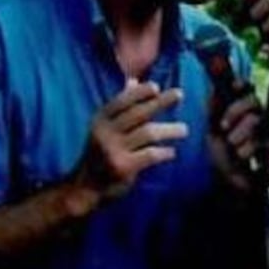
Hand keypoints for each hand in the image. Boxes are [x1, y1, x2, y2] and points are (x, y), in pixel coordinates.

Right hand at [74, 81, 187, 201]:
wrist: (84, 188)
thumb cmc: (99, 154)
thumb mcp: (104, 128)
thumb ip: (120, 106)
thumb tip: (133, 80)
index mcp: (100, 120)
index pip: (121, 101)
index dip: (139, 92)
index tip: (157, 87)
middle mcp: (105, 132)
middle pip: (138, 113)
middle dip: (160, 102)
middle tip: (180, 94)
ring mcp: (113, 150)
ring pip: (148, 133)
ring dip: (169, 130)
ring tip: (184, 130)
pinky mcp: (123, 167)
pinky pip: (150, 155)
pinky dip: (164, 152)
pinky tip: (171, 152)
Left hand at [208, 86, 268, 193]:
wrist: (230, 185)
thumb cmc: (222, 159)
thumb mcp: (212, 132)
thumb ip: (213, 110)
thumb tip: (213, 86)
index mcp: (241, 112)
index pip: (245, 89)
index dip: (240, 84)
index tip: (232, 84)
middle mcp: (257, 118)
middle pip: (253, 100)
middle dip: (235, 110)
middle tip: (223, 126)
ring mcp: (267, 131)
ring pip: (256, 119)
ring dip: (239, 133)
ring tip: (232, 146)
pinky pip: (262, 138)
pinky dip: (248, 147)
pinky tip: (241, 156)